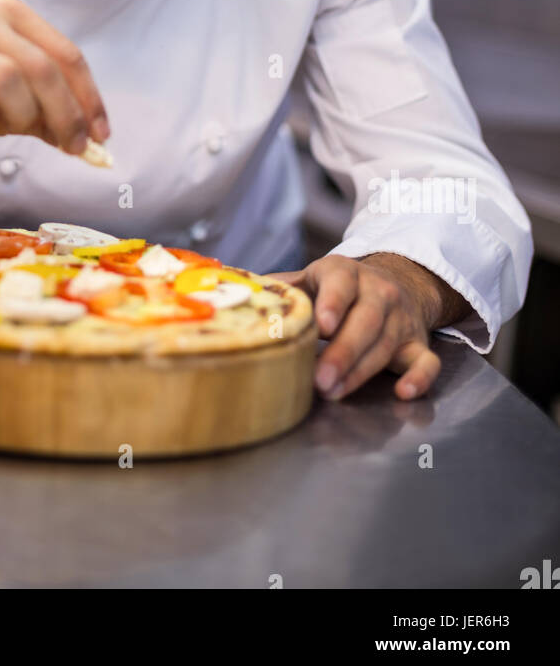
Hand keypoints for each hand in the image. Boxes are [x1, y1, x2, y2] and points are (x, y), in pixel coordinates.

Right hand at [0, 0, 109, 152]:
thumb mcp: (4, 99)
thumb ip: (45, 113)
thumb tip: (91, 144)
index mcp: (8, 14)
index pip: (65, 54)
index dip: (89, 98)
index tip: (101, 136)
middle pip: (42, 68)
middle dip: (66, 115)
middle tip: (75, 149)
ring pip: (7, 82)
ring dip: (18, 118)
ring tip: (4, 130)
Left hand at [277, 252, 463, 401]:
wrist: (393, 283)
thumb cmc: (338, 288)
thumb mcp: (312, 278)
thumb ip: (282, 287)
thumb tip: (238, 293)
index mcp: (345, 272)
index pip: (341, 283)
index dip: (332, 303)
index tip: (321, 325)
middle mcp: (378, 292)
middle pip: (365, 321)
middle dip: (342, 352)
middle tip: (321, 380)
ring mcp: (401, 318)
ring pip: (386, 344)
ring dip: (361, 372)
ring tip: (335, 392)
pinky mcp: (419, 343)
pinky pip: (427, 362)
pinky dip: (420, 378)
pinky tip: (403, 392)